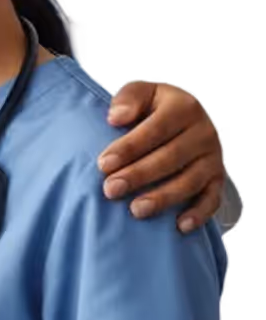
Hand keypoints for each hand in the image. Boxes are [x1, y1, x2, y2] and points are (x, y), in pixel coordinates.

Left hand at [100, 80, 225, 230]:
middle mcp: (203, 132)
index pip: (156, 128)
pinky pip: (212, 199)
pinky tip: (180, 227)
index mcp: (184, 106)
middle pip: (171, 157)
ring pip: (191, 181)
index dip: (129, 147)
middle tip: (110, 190)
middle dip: (139, 175)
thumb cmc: (151, 109)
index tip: (103, 164)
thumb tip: (116, 117)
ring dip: (164, 197)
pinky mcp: (217, 179)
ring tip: (136, 210)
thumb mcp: (141, 92)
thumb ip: (129, 97)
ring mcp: (213, 157)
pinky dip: (199, 213)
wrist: (182, 120)